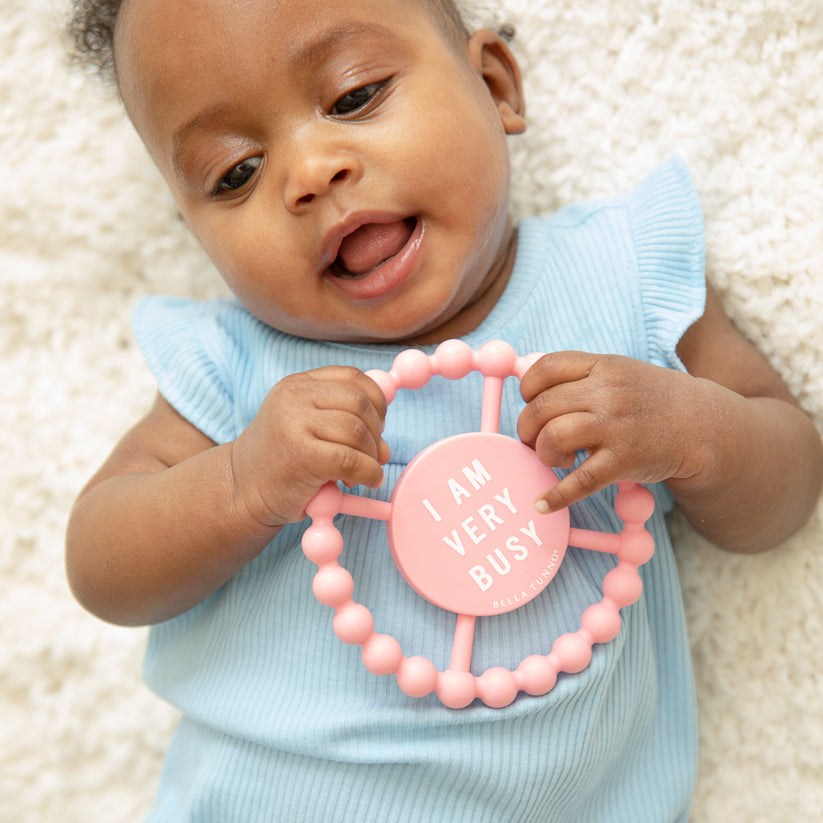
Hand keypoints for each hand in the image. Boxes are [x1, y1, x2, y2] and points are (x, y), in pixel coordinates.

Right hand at [230, 366, 389, 529]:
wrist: (240, 490)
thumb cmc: (282, 462)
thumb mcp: (307, 428)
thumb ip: (343, 422)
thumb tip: (385, 443)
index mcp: (297, 384)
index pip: (352, 377)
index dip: (376, 401)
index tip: (377, 425)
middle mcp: (294, 398)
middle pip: (359, 402)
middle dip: (377, 430)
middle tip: (373, 454)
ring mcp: (294, 425)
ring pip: (357, 431)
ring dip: (371, 455)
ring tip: (361, 473)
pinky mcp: (301, 457)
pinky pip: (351, 460)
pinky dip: (368, 473)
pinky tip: (365, 481)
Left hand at [518, 351, 701, 513]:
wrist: (705, 426)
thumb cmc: (652, 400)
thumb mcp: (621, 373)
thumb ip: (581, 378)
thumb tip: (530, 391)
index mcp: (603, 366)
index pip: (546, 368)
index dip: (528, 389)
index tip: (531, 404)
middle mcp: (607, 393)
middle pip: (542, 407)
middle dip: (527, 428)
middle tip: (533, 440)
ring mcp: (616, 427)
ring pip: (553, 438)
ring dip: (542, 454)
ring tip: (555, 460)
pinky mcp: (624, 461)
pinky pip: (579, 482)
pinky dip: (555, 496)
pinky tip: (543, 504)